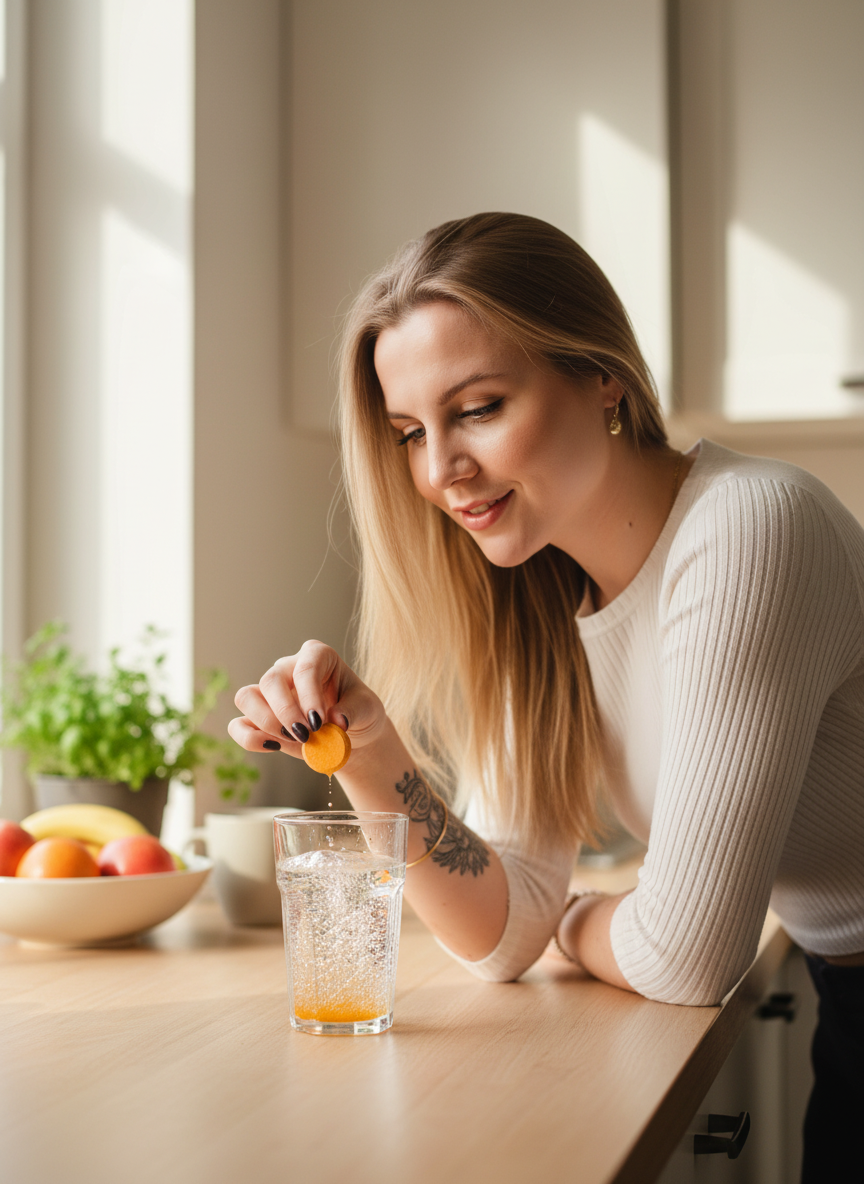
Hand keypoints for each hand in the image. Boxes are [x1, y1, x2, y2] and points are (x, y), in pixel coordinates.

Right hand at [228, 640, 387, 761]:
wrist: (350, 735)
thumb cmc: (358, 712)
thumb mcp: (368, 709)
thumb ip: (354, 711)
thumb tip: (336, 720)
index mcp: (317, 656)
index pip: (305, 667)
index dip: (308, 695)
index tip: (319, 722)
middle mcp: (288, 668)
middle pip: (271, 680)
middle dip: (286, 712)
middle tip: (306, 735)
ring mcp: (270, 692)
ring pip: (247, 697)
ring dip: (267, 723)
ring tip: (295, 740)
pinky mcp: (257, 717)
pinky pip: (238, 724)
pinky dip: (249, 738)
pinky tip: (273, 747)